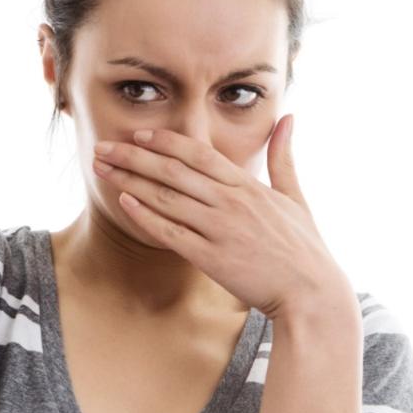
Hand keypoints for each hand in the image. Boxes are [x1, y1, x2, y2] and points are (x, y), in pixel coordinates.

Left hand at [91, 114, 355, 322]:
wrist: (311, 294)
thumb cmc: (303, 248)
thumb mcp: (295, 196)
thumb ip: (284, 157)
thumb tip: (289, 118)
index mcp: (248, 186)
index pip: (198, 153)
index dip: (165, 141)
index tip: (137, 134)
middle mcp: (231, 202)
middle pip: (173, 171)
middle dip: (133, 156)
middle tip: (102, 147)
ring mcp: (220, 230)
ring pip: (166, 198)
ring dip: (129, 180)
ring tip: (102, 169)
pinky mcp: (211, 258)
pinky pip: (171, 233)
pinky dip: (146, 216)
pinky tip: (123, 202)